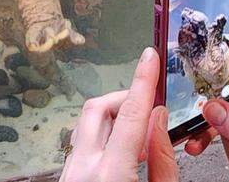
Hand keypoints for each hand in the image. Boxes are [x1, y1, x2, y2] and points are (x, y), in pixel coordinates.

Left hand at [59, 47, 178, 181]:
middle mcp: (82, 168)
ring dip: (113, 117)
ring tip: (141, 133)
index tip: (150, 58)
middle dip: (125, 97)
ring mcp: (70, 172)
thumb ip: (162, 160)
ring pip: (87, 122)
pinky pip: (82, 141)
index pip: (130, 115)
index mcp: (110, 174)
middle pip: (98, 107)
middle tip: (151, 103)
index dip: (144, 82)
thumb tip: (159, 120)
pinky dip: (104, 135)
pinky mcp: (66, 175)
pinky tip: (123, 149)